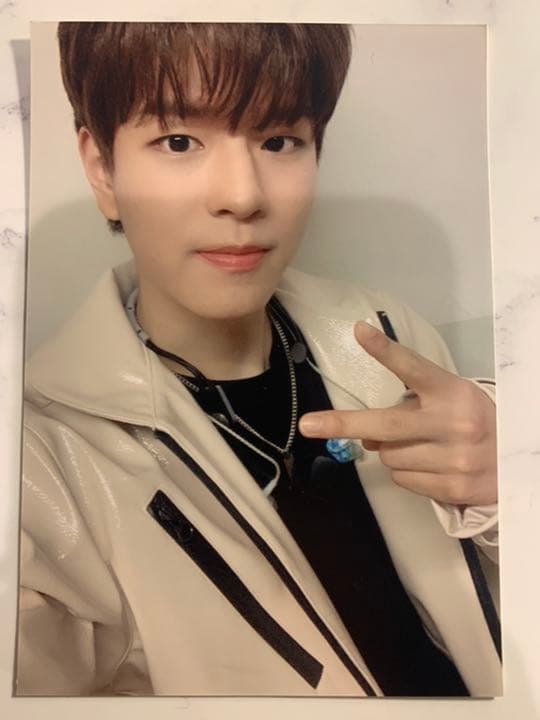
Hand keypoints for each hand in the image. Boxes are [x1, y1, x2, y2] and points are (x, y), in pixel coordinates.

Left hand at [299, 321, 496, 506]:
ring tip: (422, 446)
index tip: (360, 332)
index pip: (414, 367)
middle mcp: (454, 422)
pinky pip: (403, 480)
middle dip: (343, 423)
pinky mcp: (453, 488)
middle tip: (308, 425)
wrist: (518, 460)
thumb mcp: (447, 402)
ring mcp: (455, 458)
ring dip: (392, 453)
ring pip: (389, 458)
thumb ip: (408, 408)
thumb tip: (364, 436)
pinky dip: (406, 473)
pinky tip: (431, 465)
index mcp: (451, 392)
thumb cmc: (472, 421)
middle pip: (386, 424)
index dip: (386, 351)